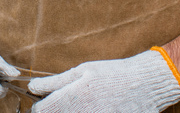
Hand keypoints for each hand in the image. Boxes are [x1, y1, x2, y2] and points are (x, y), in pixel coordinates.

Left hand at [29, 49, 179, 112]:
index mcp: (74, 97)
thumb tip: (33, 87)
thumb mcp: (84, 70)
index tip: (46, 104)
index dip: (40, 107)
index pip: (42, 111)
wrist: (146, 85)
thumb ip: (56, 81)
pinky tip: (93, 111)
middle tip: (65, 105)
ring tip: (81, 107)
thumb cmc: (114, 74)